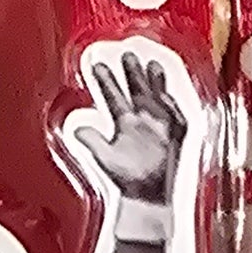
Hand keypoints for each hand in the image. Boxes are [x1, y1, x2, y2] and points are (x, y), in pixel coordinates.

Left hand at [70, 51, 188, 203]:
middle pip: (136, 91)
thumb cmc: (128, 180)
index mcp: (124, 124)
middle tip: (126, 54)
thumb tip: (77, 128)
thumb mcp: (105, 159)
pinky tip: (166, 96)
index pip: (113, 97)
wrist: (149, 198)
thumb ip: (92, 141)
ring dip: (154, 84)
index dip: (105, 81)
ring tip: (151, 66)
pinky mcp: (175, 134)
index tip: (97, 66)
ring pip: (157, 98)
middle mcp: (142, 121)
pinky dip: (171, 106)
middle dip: (132, 73)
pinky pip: (175, 117)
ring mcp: (159, 126)